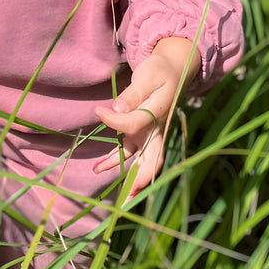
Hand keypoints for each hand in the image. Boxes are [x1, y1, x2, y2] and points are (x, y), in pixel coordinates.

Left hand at [93, 38, 198, 191]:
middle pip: (152, 162)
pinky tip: (96, 167)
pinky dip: (113, 159)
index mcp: (159, 116)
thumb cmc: (160, 71)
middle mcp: (156, 130)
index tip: (99, 110)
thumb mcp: (148, 76)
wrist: (171, 69)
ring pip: (139, 162)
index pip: (134, 125)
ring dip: (127, 178)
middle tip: (129, 200)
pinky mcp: (140, 132)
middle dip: (141, 183)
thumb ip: (134, 93)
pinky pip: (128, 151)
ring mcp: (149, 134)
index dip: (115, 120)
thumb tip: (117, 107)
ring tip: (115, 194)